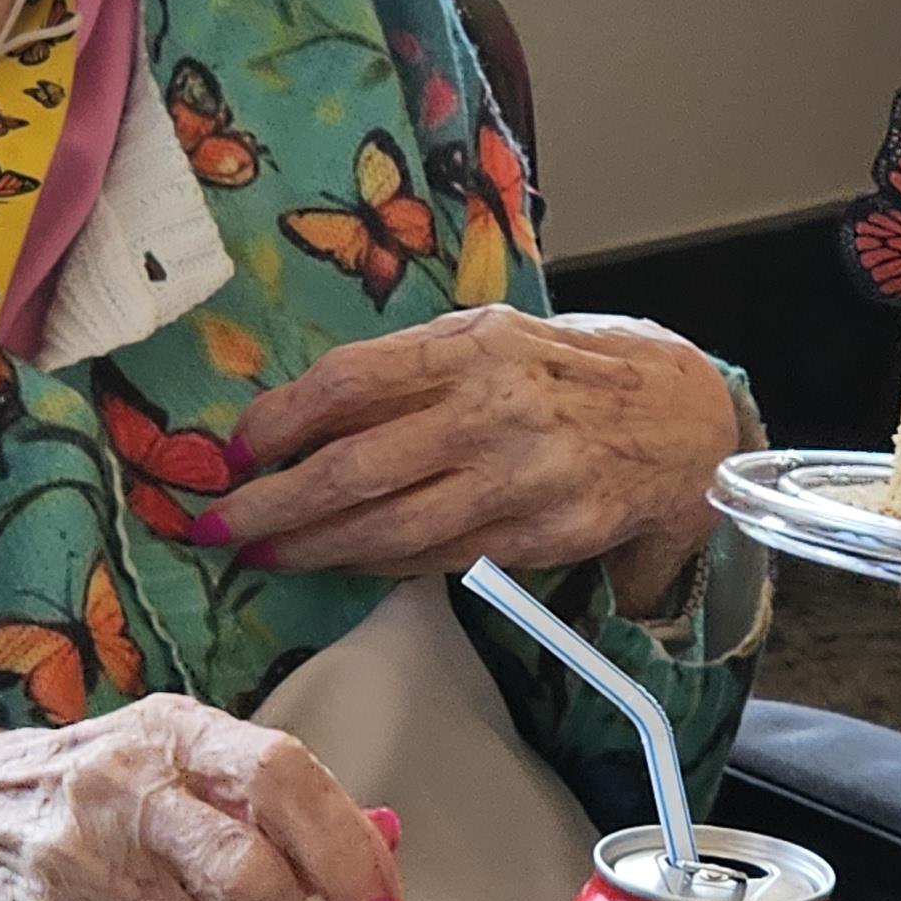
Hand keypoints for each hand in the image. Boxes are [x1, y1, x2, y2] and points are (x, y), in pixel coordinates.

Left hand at [199, 306, 739, 615]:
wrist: (683, 421)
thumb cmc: (565, 370)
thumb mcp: (490, 337)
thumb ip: (407, 369)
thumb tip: (298, 412)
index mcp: (472, 346)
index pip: (348, 383)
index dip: (278, 421)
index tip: (233, 452)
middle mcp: (494, 412)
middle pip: (354, 469)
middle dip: (272, 504)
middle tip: (217, 524)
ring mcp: (521, 482)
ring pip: (389, 529)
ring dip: (313, 549)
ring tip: (264, 554)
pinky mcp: (540, 538)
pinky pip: (438, 558)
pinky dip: (378, 563)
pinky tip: (340, 560)